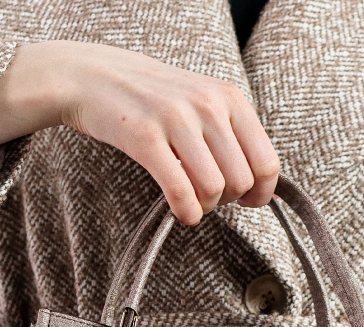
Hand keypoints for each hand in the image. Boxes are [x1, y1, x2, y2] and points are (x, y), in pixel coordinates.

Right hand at [0, 41, 279, 224]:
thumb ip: (233, 136)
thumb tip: (262, 186)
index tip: (243, 202)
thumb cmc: (154, 101)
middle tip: (207, 197)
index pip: (267, 164)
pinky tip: (180, 212)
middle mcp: (209, 106)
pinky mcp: (145, 137)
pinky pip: (181, 191)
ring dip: (205, 208)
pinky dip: (186, 212)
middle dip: (227, 201)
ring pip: (215, 189)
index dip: (259, 194)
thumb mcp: (203, 104)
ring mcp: (177, 119)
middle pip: (242, 182)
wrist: (96, 77)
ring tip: (190, 200)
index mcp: (230, 98)